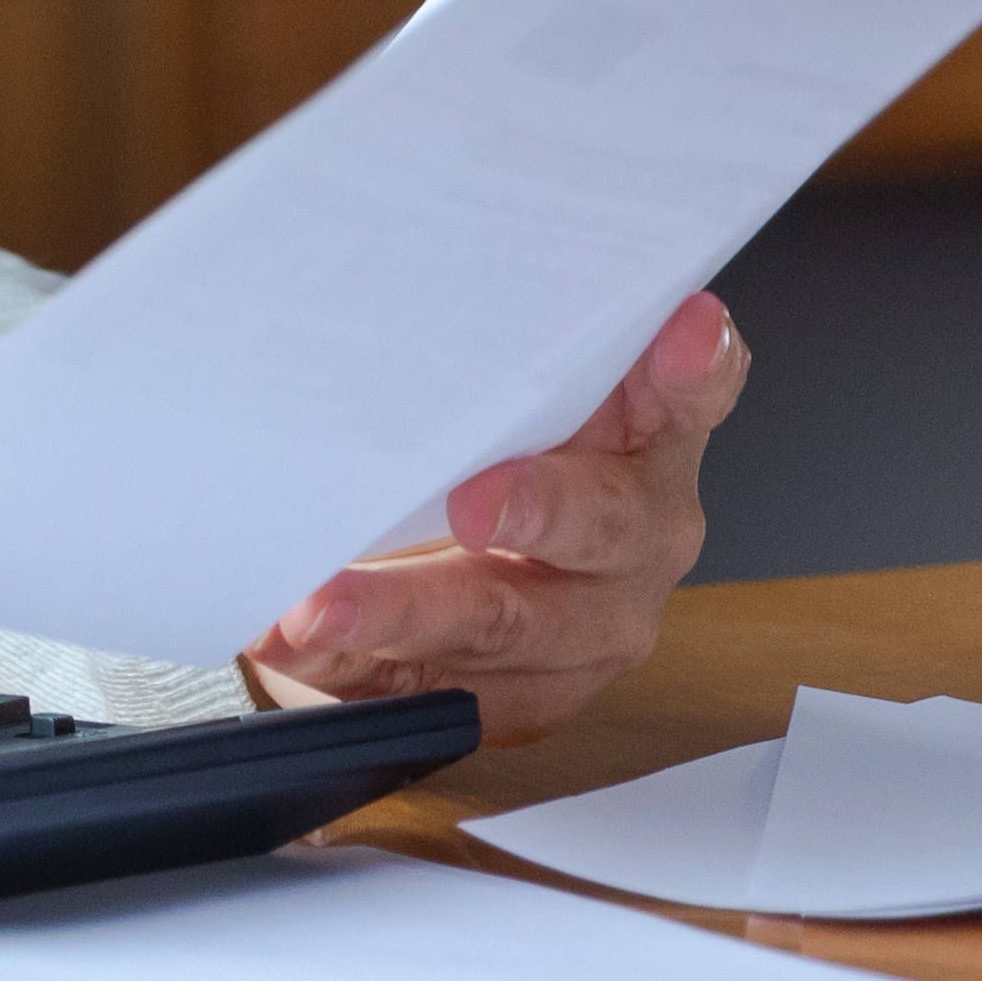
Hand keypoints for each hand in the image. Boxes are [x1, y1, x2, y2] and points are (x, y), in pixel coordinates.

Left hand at [240, 294, 747, 746]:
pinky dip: (353, 667)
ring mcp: (586, 629)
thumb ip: (484, 346)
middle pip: (604, 523)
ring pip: (505, 624)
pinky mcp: (521, 699)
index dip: (692, 364)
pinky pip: (436, 690)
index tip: (680, 325)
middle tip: (471, 505)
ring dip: (403, 615)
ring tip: (315, 606)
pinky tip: (288, 644)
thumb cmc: (478, 448)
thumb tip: (408, 280)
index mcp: (650, 437)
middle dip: (537, 511)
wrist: (450, 575)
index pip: (692, 390)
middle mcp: (636, 536)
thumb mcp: (495, 390)